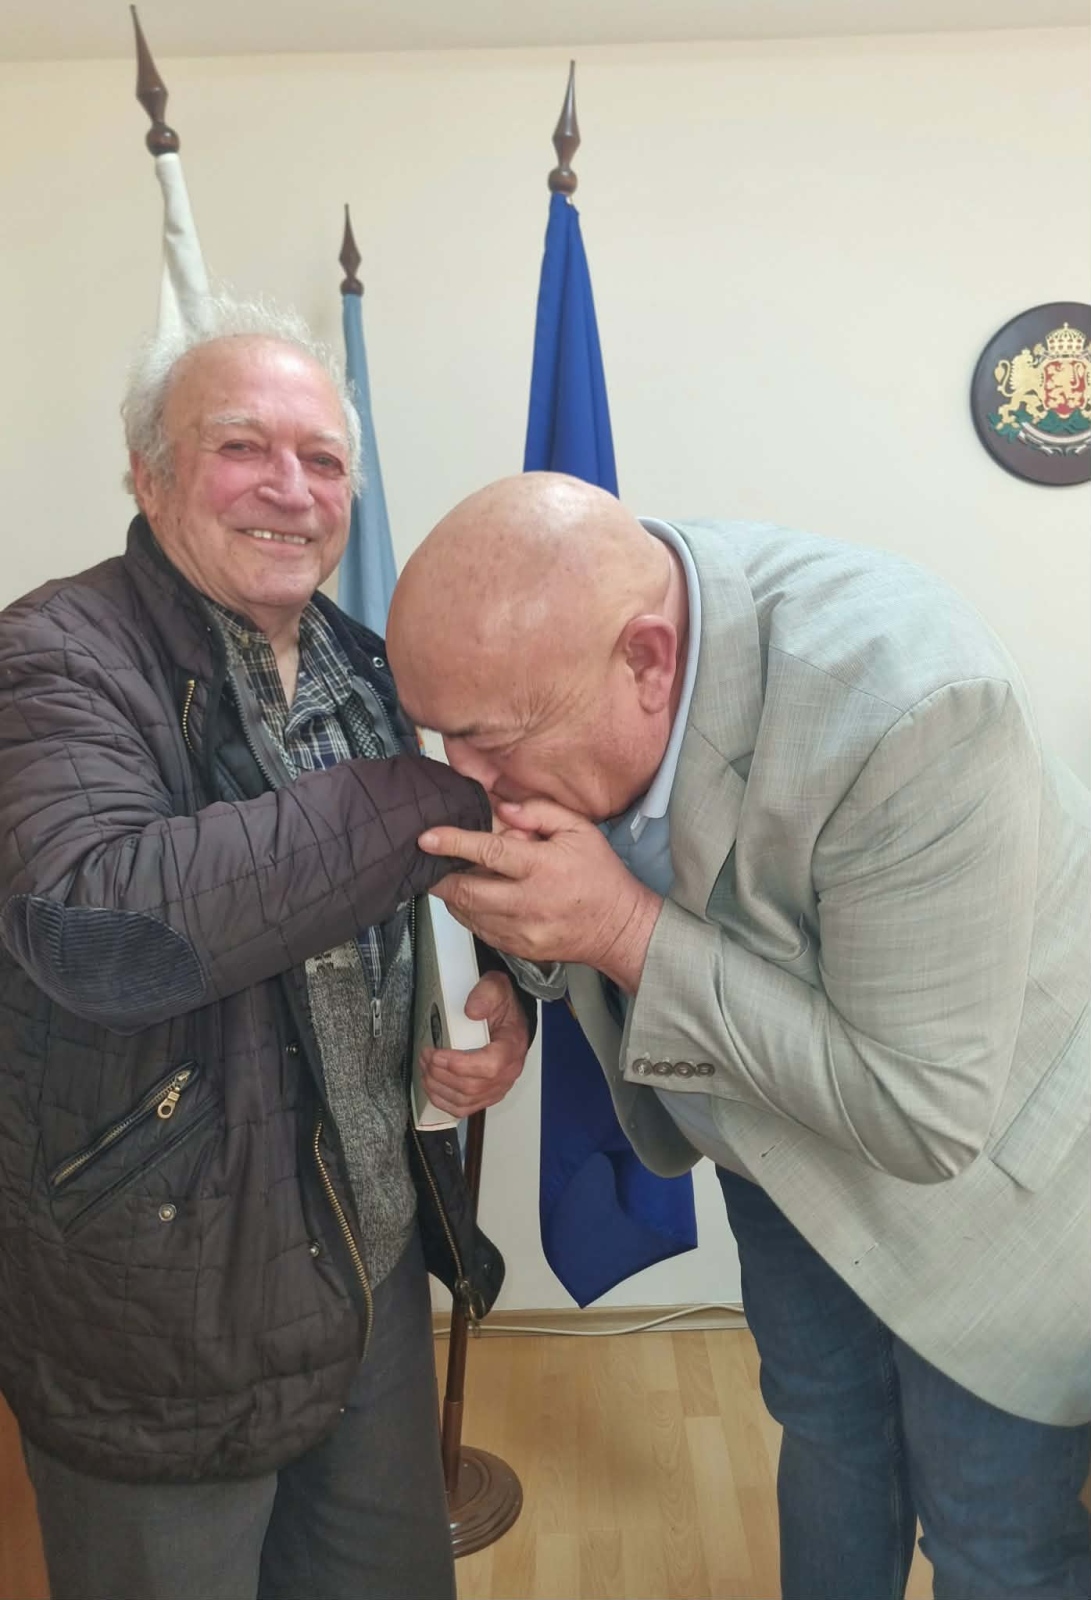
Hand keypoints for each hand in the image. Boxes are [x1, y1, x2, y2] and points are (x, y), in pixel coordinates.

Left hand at [419, 798, 662, 993]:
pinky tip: (474, 898)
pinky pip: (479, 931)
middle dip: (440, 875)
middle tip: (429, 861)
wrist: (619, 928)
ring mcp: (522, 931)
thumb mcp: (580, 831)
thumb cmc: (601, 877)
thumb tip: (502, 809)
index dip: (454, 843)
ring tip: (452, 876)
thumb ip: (540, 812)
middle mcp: (529, 902)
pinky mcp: (518, 948)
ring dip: (452, 895)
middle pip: (467, 890)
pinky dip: (468, 913)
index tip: (427, 838)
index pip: (490, 852)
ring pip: (468, 914)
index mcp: (544, 868)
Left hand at [420, 969, 529, 1117]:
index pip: (489, 1066)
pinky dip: (444, 1102)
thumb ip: (485, 995)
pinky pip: (465, 1108)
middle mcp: (508, 1073)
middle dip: (441, 1073)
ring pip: (465, 1100)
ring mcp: (498, 1087)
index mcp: (512, 1047)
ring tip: (424, 1067)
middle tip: (425, 1056)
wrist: (509, 1018)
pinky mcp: (487, 1095)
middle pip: (472, 1086)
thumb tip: (470, 1011)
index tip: (436, 1053)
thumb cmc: (502, 1006)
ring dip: (438, 1086)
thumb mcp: (496, 988)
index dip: (460, 1065)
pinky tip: (432, 1087)